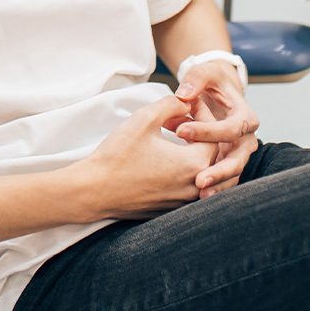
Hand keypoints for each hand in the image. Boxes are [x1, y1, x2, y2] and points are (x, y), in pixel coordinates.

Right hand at [78, 95, 218, 220]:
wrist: (96, 190)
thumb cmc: (119, 154)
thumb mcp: (144, 119)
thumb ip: (171, 104)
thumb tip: (186, 102)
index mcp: (194, 164)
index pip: (214, 134)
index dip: (202, 115)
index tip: (187, 104)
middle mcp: (195, 186)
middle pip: (210, 153)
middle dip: (197, 132)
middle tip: (179, 117)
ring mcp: (184, 201)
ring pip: (200, 170)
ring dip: (190, 150)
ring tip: (171, 135)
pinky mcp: (171, 208)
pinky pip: (187, 184)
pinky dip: (182, 167)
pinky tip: (163, 155)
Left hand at [174, 63, 259, 198]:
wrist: (217, 92)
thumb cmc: (210, 82)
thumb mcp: (204, 73)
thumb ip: (195, 80)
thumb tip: (183, 95)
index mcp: (245, 116)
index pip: (230, 128)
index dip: (207, 130)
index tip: (180, 131)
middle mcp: (246, 138)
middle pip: (238, 159)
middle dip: (220, 171)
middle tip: (199, 180)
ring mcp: (238, 152)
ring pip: (233, 173)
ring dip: (219, 185)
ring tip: (200, 195)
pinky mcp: (228, 161)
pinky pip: (225, 178)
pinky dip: (215, 187)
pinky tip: (198, 197)